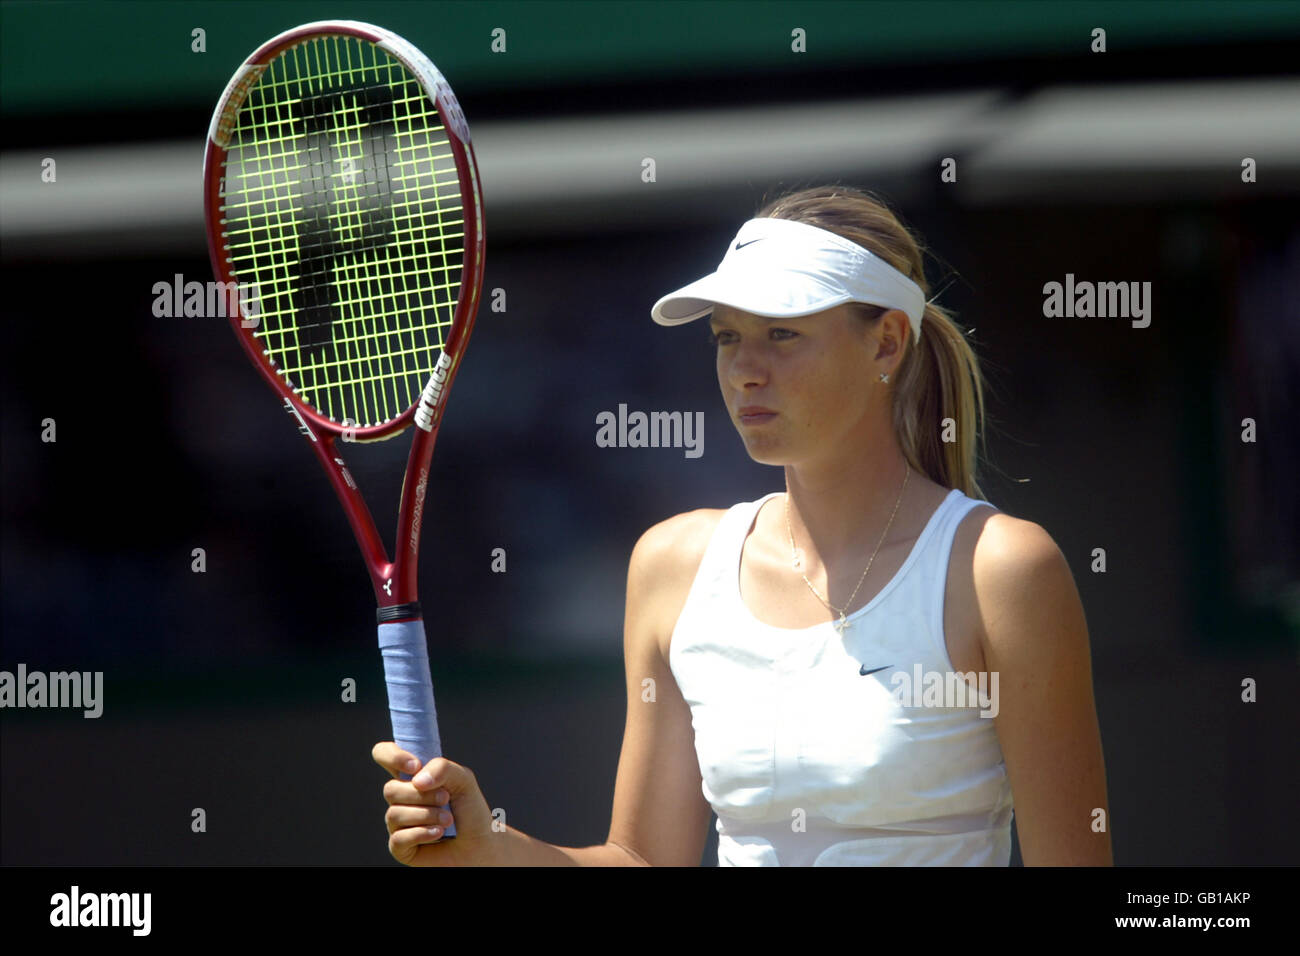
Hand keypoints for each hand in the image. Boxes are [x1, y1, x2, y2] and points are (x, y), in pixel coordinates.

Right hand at [372, 743, 499, 865]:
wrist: (480, 843)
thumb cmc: (470, 809)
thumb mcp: (463, 779)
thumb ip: (442, 768)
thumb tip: (417, 781)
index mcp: (412, 775)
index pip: (384, 754)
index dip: (393, 756)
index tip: (415, 766)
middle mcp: (401, 797)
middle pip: (390, 789)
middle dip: (423, 795)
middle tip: (446, 798)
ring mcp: (398, 822)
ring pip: (394, 814)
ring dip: (427, 815)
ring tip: (448, 819)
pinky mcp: (400, 846)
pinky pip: (399, 838)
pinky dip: (423, 833)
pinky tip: (439, 833)